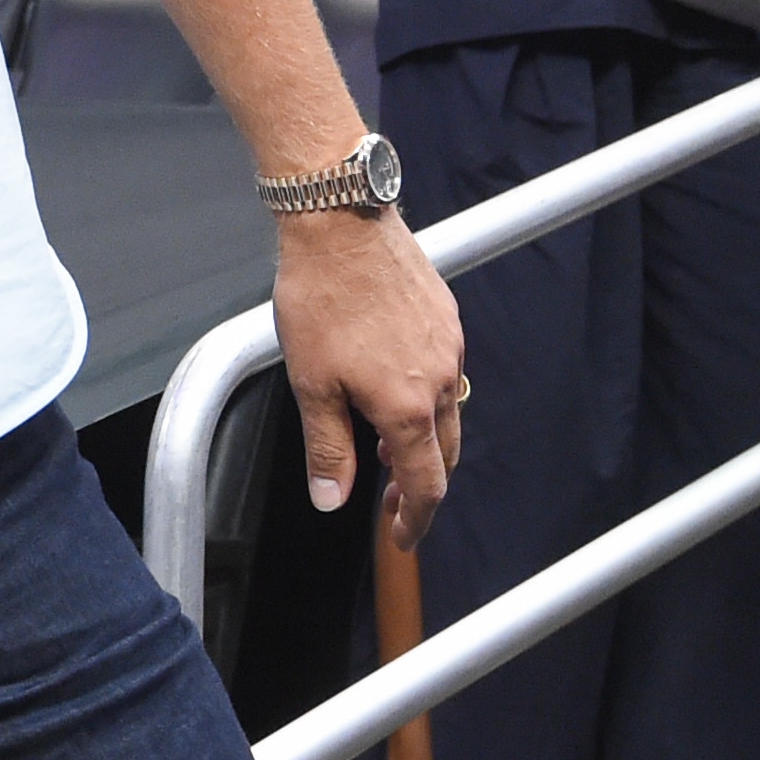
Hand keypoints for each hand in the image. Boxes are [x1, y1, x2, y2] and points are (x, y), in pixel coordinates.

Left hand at [276, 203, 464, 546]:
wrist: (340, 222)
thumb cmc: (320, 297)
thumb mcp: (311, 384)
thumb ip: (327, 447)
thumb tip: (333, 499)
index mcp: (407, 407)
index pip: (425, 483)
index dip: (414, 519)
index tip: (401, 536)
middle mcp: (439, 379)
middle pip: (444, 452)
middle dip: (420, 483)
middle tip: (391, 499)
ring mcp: (448, 346)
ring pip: (447, 410)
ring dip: (421, 437)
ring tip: (382, 444)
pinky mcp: (445, 316)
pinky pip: (444, 371)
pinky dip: (424, 395)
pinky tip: (391, 384)